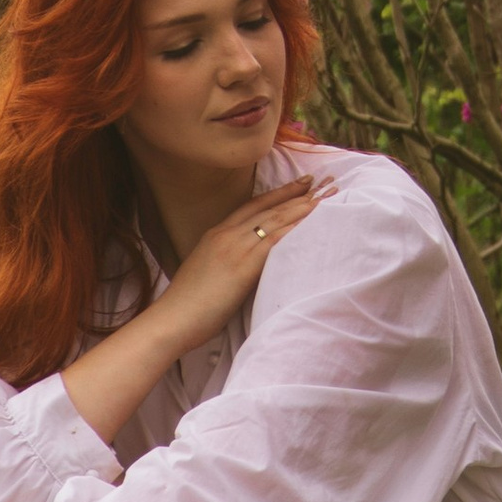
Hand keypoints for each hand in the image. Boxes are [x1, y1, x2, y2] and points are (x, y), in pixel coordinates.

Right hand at [62, 169, 333, 446]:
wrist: (172, 319)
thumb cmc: (188, 305)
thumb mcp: (206, 271)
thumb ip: (227, 260)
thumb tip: (246, 263)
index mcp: (216, 233)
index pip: (253, 206)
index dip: (278, 193)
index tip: (299, 184)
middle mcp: (226, 234)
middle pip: (269, 207)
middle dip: (298, 193)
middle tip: (323, 182)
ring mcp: (235, 247)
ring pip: (276, 219)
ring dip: (305, 206)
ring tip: (329, 196)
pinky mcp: (243, 264)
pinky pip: (276, 240)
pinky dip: (297, 227)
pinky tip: (314, 221)